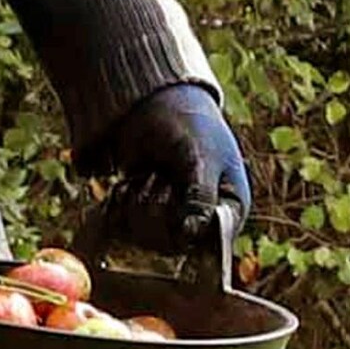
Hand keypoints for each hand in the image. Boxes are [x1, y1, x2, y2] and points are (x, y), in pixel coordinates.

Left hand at [86, 81, 248, 258]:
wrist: (155, 103)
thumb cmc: (190, 124)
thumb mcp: (200, 156)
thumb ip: (200, 195)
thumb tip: (193, 233)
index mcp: (229, 206)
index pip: (213, 242)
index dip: (191, 234)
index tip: (175, 219)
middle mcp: (202, 219)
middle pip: (173, 245)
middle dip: (158, 210)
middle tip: (159, 177)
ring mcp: (171, 218)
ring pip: (146, 238)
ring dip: (138, 205)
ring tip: (146, 174)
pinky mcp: (143, 214)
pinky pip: (124, 229)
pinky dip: (120, 206)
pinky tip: (128, 184)